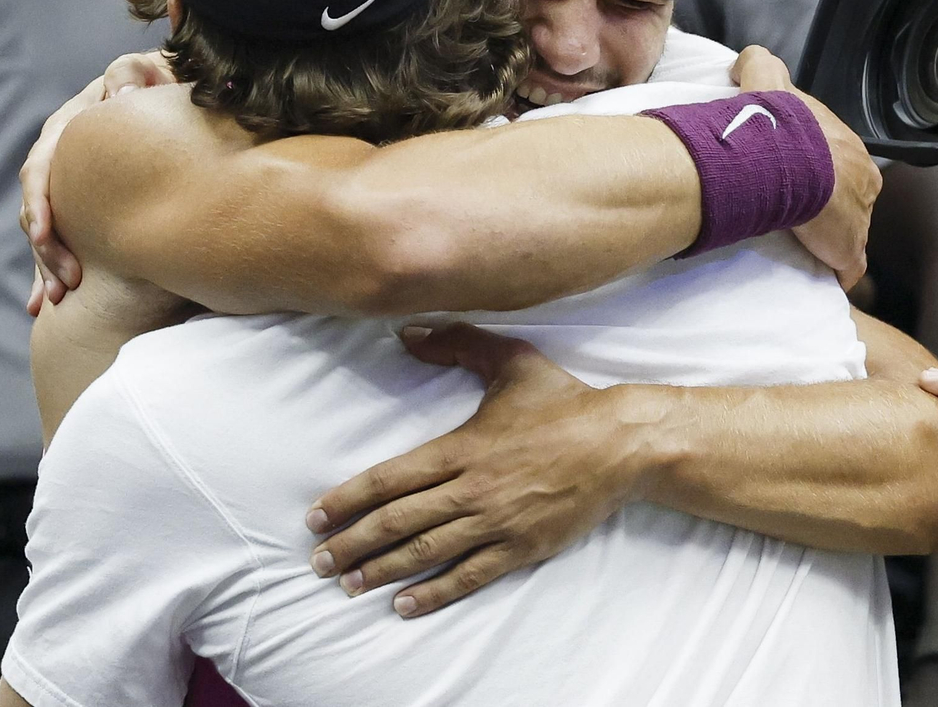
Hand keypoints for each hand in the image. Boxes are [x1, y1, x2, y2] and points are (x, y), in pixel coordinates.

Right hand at [20, 50, 174, 315]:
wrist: (166, 92)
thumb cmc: (156, 81)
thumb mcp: (143, 70)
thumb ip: (128, 75)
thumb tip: (118, 92)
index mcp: (66, 129)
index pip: (41, 169)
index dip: (42, 203)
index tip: (47, 234)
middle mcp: (58, 159)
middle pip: (37, 209)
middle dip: (45, 249)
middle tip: (66, 284)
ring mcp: (67, 185)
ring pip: (44, 231)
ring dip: (46, 266)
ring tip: (56, 301)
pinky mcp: (81, 206)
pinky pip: (60, 240)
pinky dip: (50, 269)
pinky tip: (45, 303)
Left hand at [305, 324, 644, 617]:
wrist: (622, 443)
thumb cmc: (564, 401)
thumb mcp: (510, 360)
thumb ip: (456, 344)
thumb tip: (407, 332)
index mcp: (462, 447)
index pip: (390, 478)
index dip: (348, 499)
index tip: (316, 516)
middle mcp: (472, 489)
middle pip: (398, 521)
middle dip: (353, 543)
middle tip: (318, 562)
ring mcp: (497, 522)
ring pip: (427, 552)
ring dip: (383, 570)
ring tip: (348, 585)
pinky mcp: (523, 548)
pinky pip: (470, 575)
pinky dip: (435, 592)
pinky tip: (404, 605)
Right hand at [731, 45, 880, 288]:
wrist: (787, 161)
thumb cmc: (780, 127)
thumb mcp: (768, 80)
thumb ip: (760, 64)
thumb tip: (746, 61)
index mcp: (847, 148)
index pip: (839, 161)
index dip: (819, 170)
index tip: (795, 176)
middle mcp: (862, 182)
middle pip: (850, 197)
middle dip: (830, 206)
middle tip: (796, 211)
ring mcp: (859, 217)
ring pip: (850, 229)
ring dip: (831, 236)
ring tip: (802, 243)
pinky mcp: (848, 248)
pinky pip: (848, 265)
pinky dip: (838, 270)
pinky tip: (821, 273)